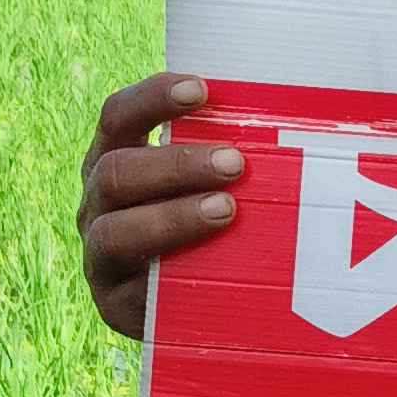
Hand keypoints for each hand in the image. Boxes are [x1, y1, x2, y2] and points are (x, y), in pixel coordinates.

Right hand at [77, 72, 242, 341]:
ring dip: (172, 217)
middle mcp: (97, 204)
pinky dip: (169, 279)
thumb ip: (229, 149)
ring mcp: (99, 256)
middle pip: (115, 173)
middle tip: (234, 163)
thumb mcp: (212, 181)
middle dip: (176, 165)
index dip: (152, 100)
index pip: (118, 118)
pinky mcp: (113, 306)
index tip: (201, 89)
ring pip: (116, 232)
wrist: (197, 305)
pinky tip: (208, 274)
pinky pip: (132, 294)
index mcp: (114, 159)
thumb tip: (300, 112)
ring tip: (226, 211)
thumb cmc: (217, 223)